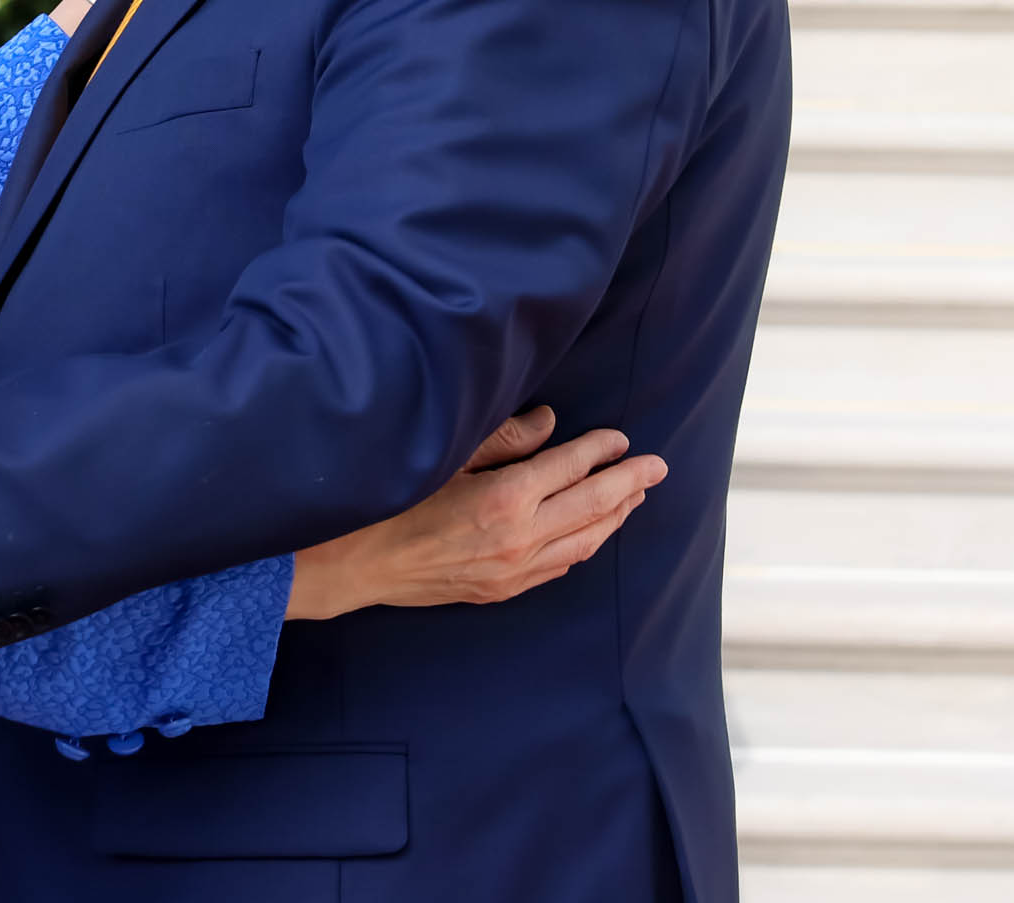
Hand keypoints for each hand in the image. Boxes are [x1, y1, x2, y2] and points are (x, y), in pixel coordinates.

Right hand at [284, 408, 665, 619]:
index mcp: (505, 499)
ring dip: (614, 517)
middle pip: (592, 506)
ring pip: (583, 542)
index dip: (601, 449)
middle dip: (629, 483)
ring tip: (634, 497)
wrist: (355, 564)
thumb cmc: (391, 501)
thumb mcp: (445, 456)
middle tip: (658, 466)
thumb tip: (550, 423)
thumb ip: (503, 438)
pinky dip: (583, 545)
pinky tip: (590, 534)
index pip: (571, 467)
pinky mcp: (501, 590)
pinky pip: (559, 568)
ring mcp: (513, 571)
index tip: (622, 437)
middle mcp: (519, 539)